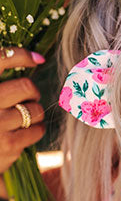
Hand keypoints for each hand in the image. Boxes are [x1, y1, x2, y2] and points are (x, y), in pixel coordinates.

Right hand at [0, 47, 46, 197]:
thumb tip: (36, 58)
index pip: (0, 58)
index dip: (21, 55)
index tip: (37, 59)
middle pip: (26, 86)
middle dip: (32, 91)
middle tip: (29, 97)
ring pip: (34, 110)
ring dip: (36, 112)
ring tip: (27, 116)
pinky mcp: (8, 145)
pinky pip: (36, 130)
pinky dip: (37, 129)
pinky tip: (30, 131)